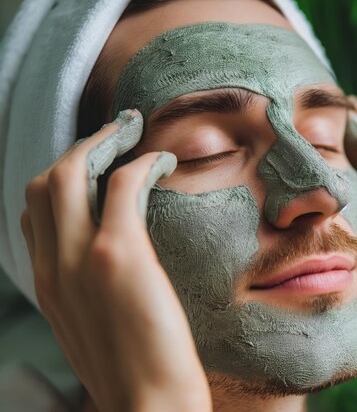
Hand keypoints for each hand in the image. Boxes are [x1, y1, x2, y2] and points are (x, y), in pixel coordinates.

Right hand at [20, 110, 210, 411]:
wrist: (148, 406)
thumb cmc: (133, 370)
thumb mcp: (93, 328)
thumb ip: (88, 290)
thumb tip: (107, 263)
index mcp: (48, 284)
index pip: (33, 212)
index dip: (61, 177)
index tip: (93, 162)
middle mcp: (52, 267)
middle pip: (42, 183)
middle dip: (78, 148)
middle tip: (115, 133)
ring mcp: (80, 259)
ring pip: (69, 173)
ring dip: (103, 142)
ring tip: (134, 132)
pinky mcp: (118, 255)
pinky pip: (121, 185)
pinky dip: (140, 163)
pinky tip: (163, 162)